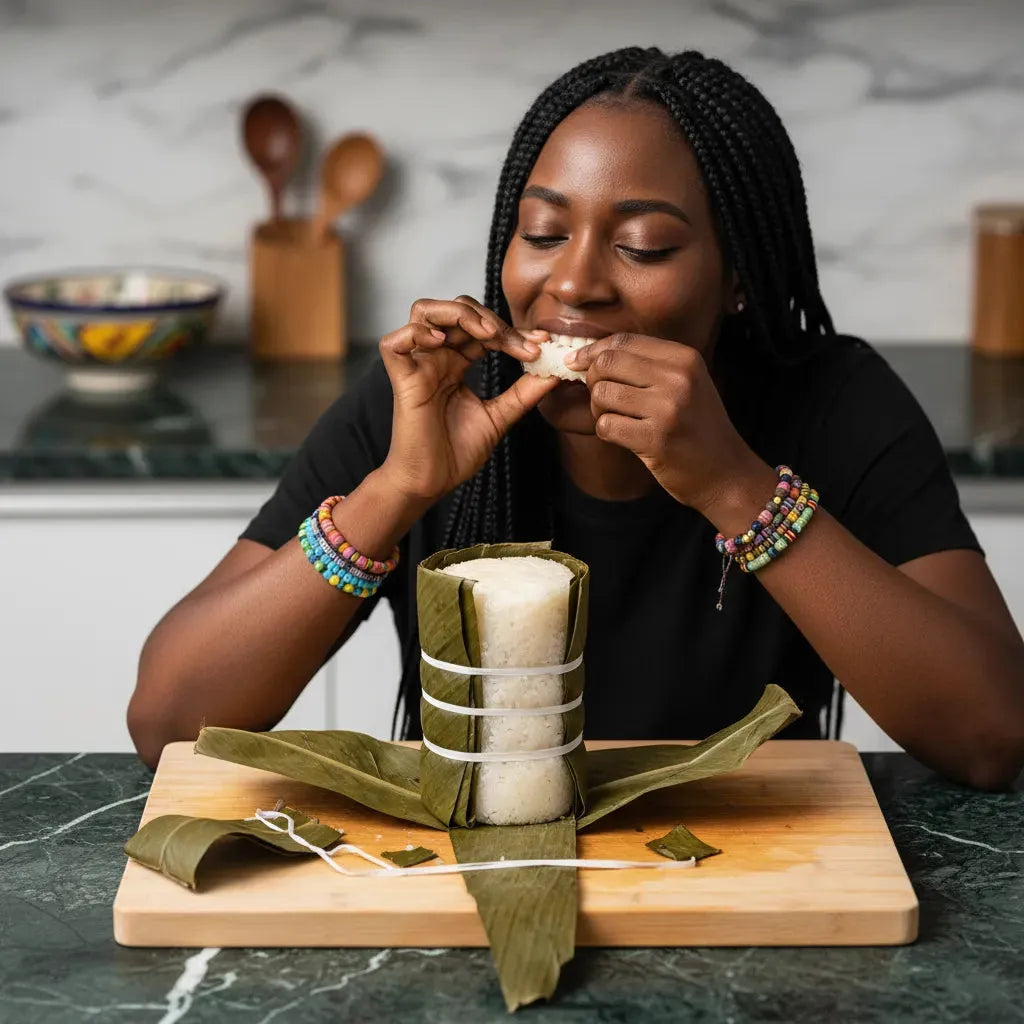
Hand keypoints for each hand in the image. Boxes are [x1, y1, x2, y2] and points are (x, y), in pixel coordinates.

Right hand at [378, 296, 558, 501]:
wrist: (432, 482)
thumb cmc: (457, 452)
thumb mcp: (501, 416)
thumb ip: (525, 392)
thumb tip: (555, 371)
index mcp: (456, 363)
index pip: (483, 329)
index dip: (512, 331)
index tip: (541, 344)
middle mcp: (436, 358)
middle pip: (457, 311)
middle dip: (492, 320)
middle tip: (519, 344)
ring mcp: (418, 366)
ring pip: (424, 311)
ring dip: (458, 314)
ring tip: (487, 334)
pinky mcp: (401, 380)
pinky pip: (394, 343)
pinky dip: (415, 333)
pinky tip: (442, 343)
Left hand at [567, 333, 773, 519]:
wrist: (726, 473)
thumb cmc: (698, 428)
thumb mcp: (686, 384)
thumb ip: (647, 366)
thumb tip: (590, 354)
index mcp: (684, 358)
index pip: (623, 340)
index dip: (592, 350)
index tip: (576, 362)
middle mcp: (678, 378)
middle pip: (607, 363)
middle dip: (592, 380)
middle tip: (601, 398)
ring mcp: (667, 408)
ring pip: (602, 394)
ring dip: (598, 410)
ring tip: (618, 420)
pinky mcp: (655, 439)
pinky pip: (606, 425)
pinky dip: (607, 432)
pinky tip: (624, 437)